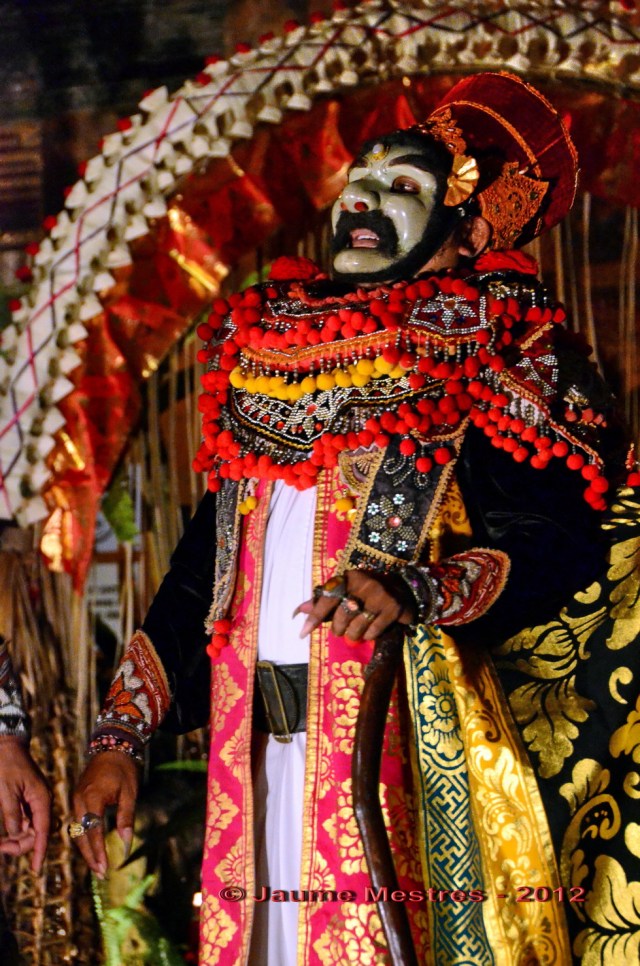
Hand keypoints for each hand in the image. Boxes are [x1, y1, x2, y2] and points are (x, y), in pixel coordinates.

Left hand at [0, 737, 51, 872]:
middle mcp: (42, 801)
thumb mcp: (6, 792)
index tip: (36, 870)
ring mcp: (35, 800)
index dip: (39, 852)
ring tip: (1, 844)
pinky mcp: (27, 798)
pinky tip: (6, 835)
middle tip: (0, 848)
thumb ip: (12, 815)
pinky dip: (16, 829)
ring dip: (17, 839)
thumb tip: (17, 836)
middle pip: (37, 833)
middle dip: (21, 845)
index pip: (43, 831)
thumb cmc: (5, 765)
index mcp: (41, 799)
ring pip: (30, 828)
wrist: (6, 744)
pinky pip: (25, 820)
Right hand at [71, 751, 139, 877]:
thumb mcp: (130, 793)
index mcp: (92, 798)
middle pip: (80, 835)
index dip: (98, 851)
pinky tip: (93, 848)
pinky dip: (84, 838)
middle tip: (101, 874)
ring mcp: (76, 799)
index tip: (105, 868)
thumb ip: (126, 818)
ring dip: (86, 849)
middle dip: (90, 856)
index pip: (93, 831)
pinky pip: (78, 823)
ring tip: (98, 866)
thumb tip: (126, 844)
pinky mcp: (78, 799)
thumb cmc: (124, 769)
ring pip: (77, 831)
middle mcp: (79, 800)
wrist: (113, 746)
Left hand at [295, 570, 414, 642]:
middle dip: (338, 629)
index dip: (315, 616)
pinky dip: (369, 636)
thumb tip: (299, 611)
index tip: (302, 633)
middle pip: (341, 616)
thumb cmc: (367, 592)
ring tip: (355, 632)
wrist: (403, 590)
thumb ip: (324, 601)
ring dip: (353, 635)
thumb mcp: (346, 591)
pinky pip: (373, 632)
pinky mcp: (392, 609)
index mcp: (349, 577)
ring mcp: (380, 596)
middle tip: (341, 630)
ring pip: (357, 627)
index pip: (327, 598)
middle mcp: (364, 583)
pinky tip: (370, 631)